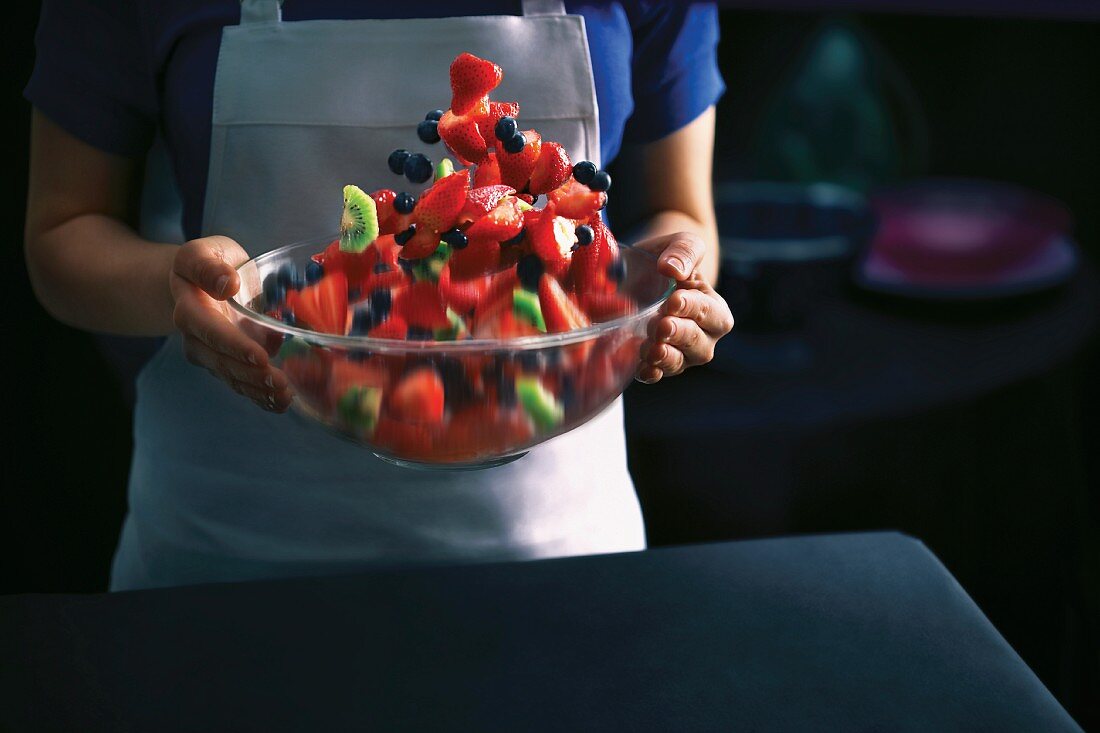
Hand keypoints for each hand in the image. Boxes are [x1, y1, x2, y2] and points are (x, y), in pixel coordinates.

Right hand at [170, 236, 292, 411]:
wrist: (202, 281)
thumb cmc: (208, 263)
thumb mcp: (202, 253)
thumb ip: (209, 267)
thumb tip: (227, 284)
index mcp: (189, 310)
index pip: (211, 332)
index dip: (235, 346)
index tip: (260, 356)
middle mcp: (196, 339)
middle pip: (223, 362)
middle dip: (252, 375)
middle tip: (281, 383)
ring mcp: (210, 355)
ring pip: (233, 378)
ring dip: (259, 391)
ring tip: (286, 396)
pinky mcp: (226, 364)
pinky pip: (241, 384)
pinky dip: (261, 396)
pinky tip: (281, 403)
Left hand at [633, 232, 732, 383]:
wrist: (638, 270)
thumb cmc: (667, 257)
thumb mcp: (679, 243)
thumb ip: (683, 250)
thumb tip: (672, 268)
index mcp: (713, 308)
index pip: (711, 313)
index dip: (694, 308)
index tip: (674, 300)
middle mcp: (701, 335)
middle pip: (700, 345)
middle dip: (680, 336)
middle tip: (661, 325)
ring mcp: (679, 352)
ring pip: (680, 363)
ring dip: (665, 357)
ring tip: (650, 347)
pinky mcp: (655, 363)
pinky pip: (656, 374)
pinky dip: (649, 373)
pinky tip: (641, 368)